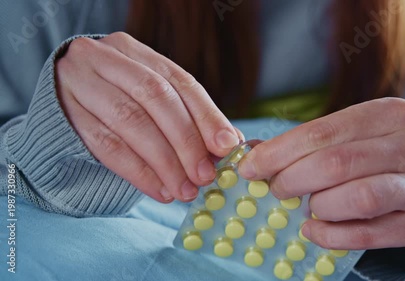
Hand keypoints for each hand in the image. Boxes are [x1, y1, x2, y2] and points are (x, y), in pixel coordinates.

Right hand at [55, 32, 240, 202]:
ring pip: (132, 122)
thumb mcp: (149, 96)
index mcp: (134, 50)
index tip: (227, 145)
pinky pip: (106, 146)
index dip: (206, 114)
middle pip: (156, 98)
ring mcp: (81, 83)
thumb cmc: (115, 98)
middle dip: (186, 141)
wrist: (58, 98)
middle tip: (204, 175)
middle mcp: (105, 59)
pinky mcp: (66, 114)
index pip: (179, 81)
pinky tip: (159, 190)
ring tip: (185, 190)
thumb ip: (186, 114)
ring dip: (164, 162)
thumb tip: (228, 143)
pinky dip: (138, 172)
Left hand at [239, 98, 404, 249]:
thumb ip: (304, 143)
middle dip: (293, 179)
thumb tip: (250, 154)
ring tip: (305, 209)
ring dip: (319, 206)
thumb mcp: (347, 137)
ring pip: (358, 198)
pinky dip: (332, 235)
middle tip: (276, 190)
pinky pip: (369, 234)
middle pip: (338, 163)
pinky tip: (314, 230)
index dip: (278, 152)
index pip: (322, 131)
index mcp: (389, 114)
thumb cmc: (373, 156)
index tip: (249, 167)